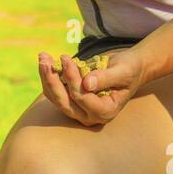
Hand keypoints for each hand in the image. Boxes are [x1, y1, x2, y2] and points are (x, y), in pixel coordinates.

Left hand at [36, 46, 155, 124]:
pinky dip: (49, 77)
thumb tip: (87, 83)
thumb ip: (106, 78)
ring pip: (56, 98)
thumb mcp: (123, 71)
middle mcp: (90, 116)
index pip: (82, 98)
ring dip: (47, 77)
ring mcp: (79, 111)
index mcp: (106, 111)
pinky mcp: (72, 102)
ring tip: (43, 57)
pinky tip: (46, 61)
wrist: (129, 69)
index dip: (72, 78)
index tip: (66, 58)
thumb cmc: (129, 69)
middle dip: (52, 80)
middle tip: (45, 60)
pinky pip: (55, 92)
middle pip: (64, 102)